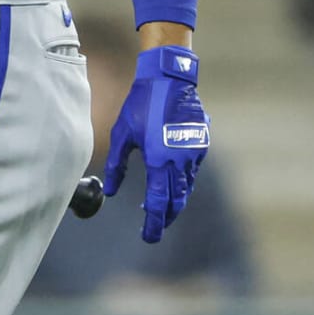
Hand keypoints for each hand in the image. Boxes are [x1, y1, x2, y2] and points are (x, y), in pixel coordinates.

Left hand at [103, 46, 210, 241]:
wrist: (169, 78)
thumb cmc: (142, 104)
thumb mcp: (122, 133)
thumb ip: (118, 164)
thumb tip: (111, 191)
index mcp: (159, 160)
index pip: (158, 202)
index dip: (154, 222)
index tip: (148, 236)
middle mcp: (180, 161)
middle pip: (176, 200)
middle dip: (167, 216)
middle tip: (156, 225)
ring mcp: (194, 153)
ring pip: (186, 187)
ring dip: (175, 200)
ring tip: (162, 206)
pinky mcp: (202, 144)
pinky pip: (192, 171)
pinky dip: (183, 181)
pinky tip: (172, 180)